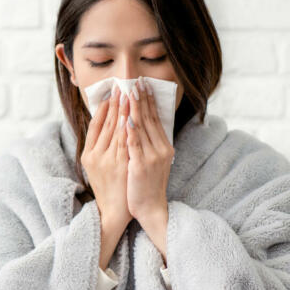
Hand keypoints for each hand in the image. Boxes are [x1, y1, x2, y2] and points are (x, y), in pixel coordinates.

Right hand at [81, 83, 132, 231]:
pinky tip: (132, 114)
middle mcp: (95, 156)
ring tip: (129, 93)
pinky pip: (125, 142)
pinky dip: (128, 127)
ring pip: (115, 130)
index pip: (95, 125)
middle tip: (122, 86)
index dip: (103, 108)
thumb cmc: (110, 189)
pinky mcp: (120, 166)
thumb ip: (103, 148)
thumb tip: (112, 127)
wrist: (115, 213)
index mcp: (88, 155)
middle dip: (115, 104)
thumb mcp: (100, 167)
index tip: (111, 93)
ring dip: (123, 110)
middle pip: (105, 124)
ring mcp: (107, 161)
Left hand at [126, 76, 173, 223]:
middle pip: (149, 119)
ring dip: (134, 109)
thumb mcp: (154, 162)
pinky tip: (125, 119)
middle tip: (136, 81)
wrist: (152, 208)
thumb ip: (150, 144)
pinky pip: (134, 145)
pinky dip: (130, 131)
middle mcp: (161, 149)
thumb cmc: (148, 186)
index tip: (143, 85)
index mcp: (164, 147)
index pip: (155, 119)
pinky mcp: (141, 166)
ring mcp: (152, 157)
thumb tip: (140, 125)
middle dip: (142, 99)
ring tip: (129, 93)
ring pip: (142, 128)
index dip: (149, 101)